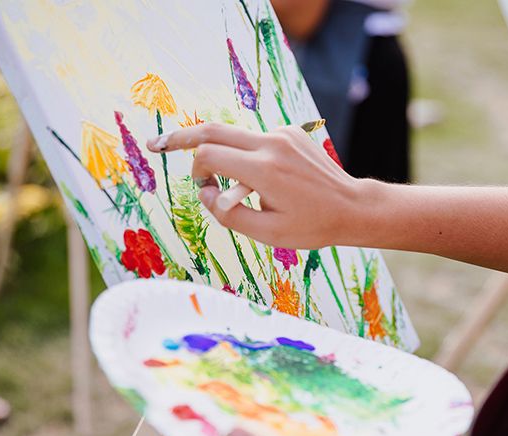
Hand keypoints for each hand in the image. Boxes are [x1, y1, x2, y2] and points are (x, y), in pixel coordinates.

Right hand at [147, 123, 365, 248]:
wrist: (352, 207)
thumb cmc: (311, 226)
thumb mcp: (266, 233)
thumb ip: (227, 214)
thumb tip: (204, 191)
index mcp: (264, 170)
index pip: (209, 155)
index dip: (197, 171)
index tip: (204, 188)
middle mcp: (272, 144)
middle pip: (213, 129)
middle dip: (181, 137)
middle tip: (155, 144)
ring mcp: (282, 134)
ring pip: (234, 135)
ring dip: (223, 154)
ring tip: (236, 184)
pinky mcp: (290, 132)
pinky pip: (256, 140)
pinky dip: (248, 156)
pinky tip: (271, 182)